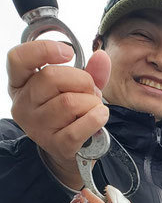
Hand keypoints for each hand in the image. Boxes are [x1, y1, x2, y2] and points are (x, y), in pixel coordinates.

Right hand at [7, 39, 110, 187]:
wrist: (70, 152)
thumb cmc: (70, 115)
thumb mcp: (75, 88)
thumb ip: (89, 72)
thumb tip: (102, 57)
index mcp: (21, 85)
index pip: (18, 59)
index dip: (43, 50)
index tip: (68, 52)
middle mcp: (23, 105)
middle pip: (51, 77)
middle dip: (82, 80)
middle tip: (90, 91)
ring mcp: (37, 127)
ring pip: (69, 102)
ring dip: (92, 102)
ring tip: (94, 108)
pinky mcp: (56, 145)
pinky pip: (79, 127)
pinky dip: (96, 118)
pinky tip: (101, 116)